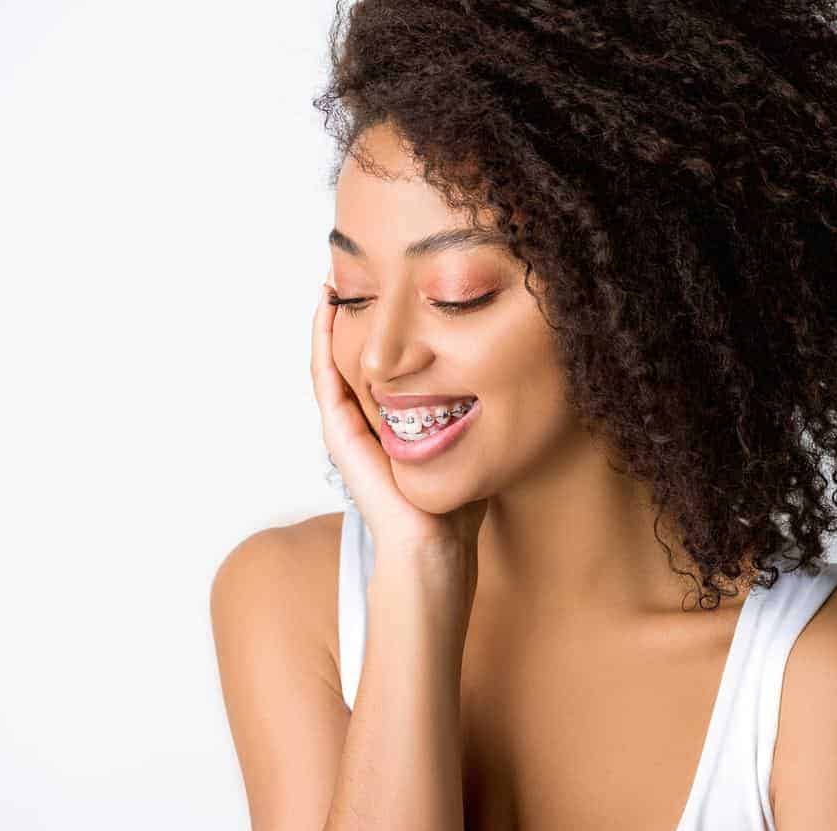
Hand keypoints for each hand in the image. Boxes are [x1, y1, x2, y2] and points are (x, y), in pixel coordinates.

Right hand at [310, 272, 488, 576]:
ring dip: (329, 320)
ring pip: (332, 360)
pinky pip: (325, 380)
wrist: (437, 555)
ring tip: (332, 277)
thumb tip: (515, 379)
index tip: (391, 289)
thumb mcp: (472, 445)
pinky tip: (324, 309)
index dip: (381, 328)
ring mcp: (349, 430)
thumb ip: (478, 416)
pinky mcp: (342, 438)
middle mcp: (367, 423)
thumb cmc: (458, 514)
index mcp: (394, 424)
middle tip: (354, 269)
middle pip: (354, 357)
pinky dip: (321, 343)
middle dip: (356, 316)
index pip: (383, 366)